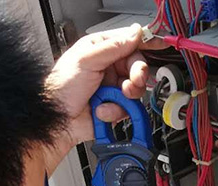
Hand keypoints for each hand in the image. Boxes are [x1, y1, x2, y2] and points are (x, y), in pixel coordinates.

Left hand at [44, 24, 162, 171]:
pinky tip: (102, 110)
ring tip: (115, 97)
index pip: (128, 41)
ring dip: (127, 94)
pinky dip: (116, 110)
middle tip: (133, 80)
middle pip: (137, 66)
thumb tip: (135, 33)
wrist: (57, 120)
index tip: (160, 44)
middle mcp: (108, 67)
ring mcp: (112, 87)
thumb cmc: (61, 87)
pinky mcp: (115, 107)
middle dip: (137, 74)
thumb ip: (113, 46)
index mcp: (100, 50)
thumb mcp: (87, 59)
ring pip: (136, 88)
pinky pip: (128, 108)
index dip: (145, 43)